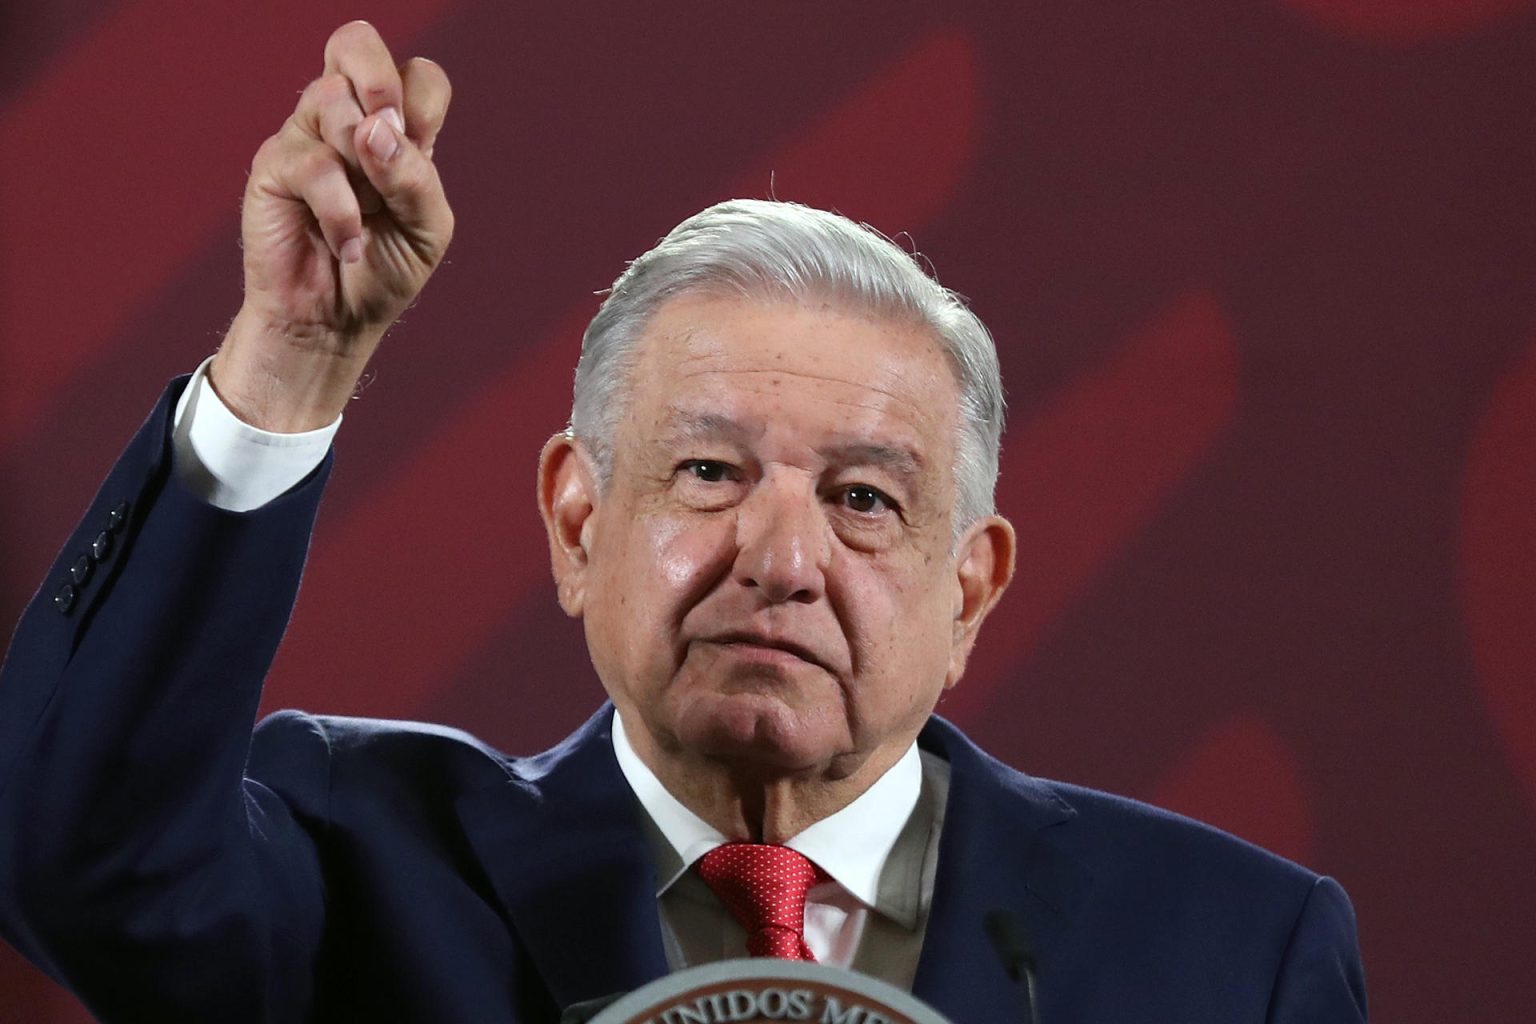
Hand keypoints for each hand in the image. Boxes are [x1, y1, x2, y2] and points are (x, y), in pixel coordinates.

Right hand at [209, 21, 453, 431]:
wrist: (335, 321)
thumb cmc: (384, 272)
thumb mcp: (426, 231)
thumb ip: (417, 177)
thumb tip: (376, 128)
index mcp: (397, 132)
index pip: (417, 74)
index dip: (420, 95)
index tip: (419, 142)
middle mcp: (349, 123)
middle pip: (356, 44)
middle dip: (379, 81)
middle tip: (386, 132)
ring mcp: (308, 138)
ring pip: (331, 98)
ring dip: (362, 164)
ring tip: (367, 214)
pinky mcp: (275, 166)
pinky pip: (313, 164)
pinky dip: (341, 212)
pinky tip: (347, 243)